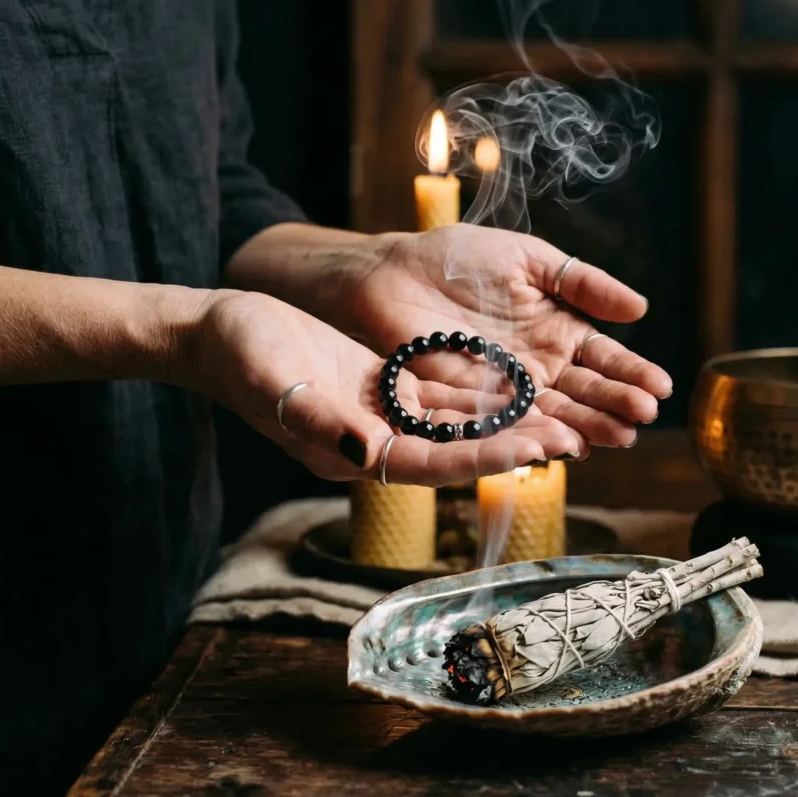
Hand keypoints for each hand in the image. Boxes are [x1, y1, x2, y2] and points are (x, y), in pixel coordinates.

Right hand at [181, 290, 582, 485]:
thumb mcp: (278, 387)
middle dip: (514, 443)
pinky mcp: (385, 383)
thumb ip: (322, 423)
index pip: (432, 463)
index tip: (534, 450)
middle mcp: (376, 440)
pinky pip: (443, 391)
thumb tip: (367, 454)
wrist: (222, 333)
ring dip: (508, 418)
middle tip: (575, 437)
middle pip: (457, 446)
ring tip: (563, 414)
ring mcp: (382, 413)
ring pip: (458, 420)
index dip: (484, 457)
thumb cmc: (242, 359)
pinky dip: (480, 389)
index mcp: (352, 454)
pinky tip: (521, 380)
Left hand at [351, 225, 672, 448]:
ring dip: (587, 426)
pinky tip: (565, 445)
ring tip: (617, 436)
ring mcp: (508, 389)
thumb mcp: (528, 259)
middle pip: (585, 392)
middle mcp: (540, 365)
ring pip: (555, 414)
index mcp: (558, 329)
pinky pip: (510, 425)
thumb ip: (580, 282)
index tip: (660, 388)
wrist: (392, 274)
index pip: (603, 357)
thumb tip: (641, 308)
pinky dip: (537, 435)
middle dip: (616, 404)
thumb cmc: (460, 259)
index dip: (632, 373)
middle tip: (643, 416)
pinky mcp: (474, 407)